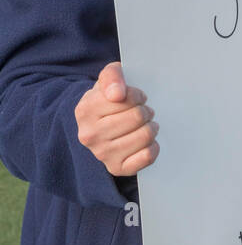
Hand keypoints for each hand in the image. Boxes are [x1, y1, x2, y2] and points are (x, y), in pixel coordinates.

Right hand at [74, 61, 158, 177]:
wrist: (99, 125)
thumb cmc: (107, 100)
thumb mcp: (108, 79)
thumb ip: (112, 76)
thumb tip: (117, 94)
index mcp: (85, 111)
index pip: (125, 99)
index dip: (137, 95)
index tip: (137, 97)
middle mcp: (89, 135)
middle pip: (137, 117)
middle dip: (146, 111)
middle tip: (143, 112)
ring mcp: (102, 154)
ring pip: (145, 136)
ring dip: (151, 127)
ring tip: (145, 124)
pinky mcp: (116, 168)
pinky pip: (147, 156)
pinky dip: (153, 146)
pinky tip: (146, 142)